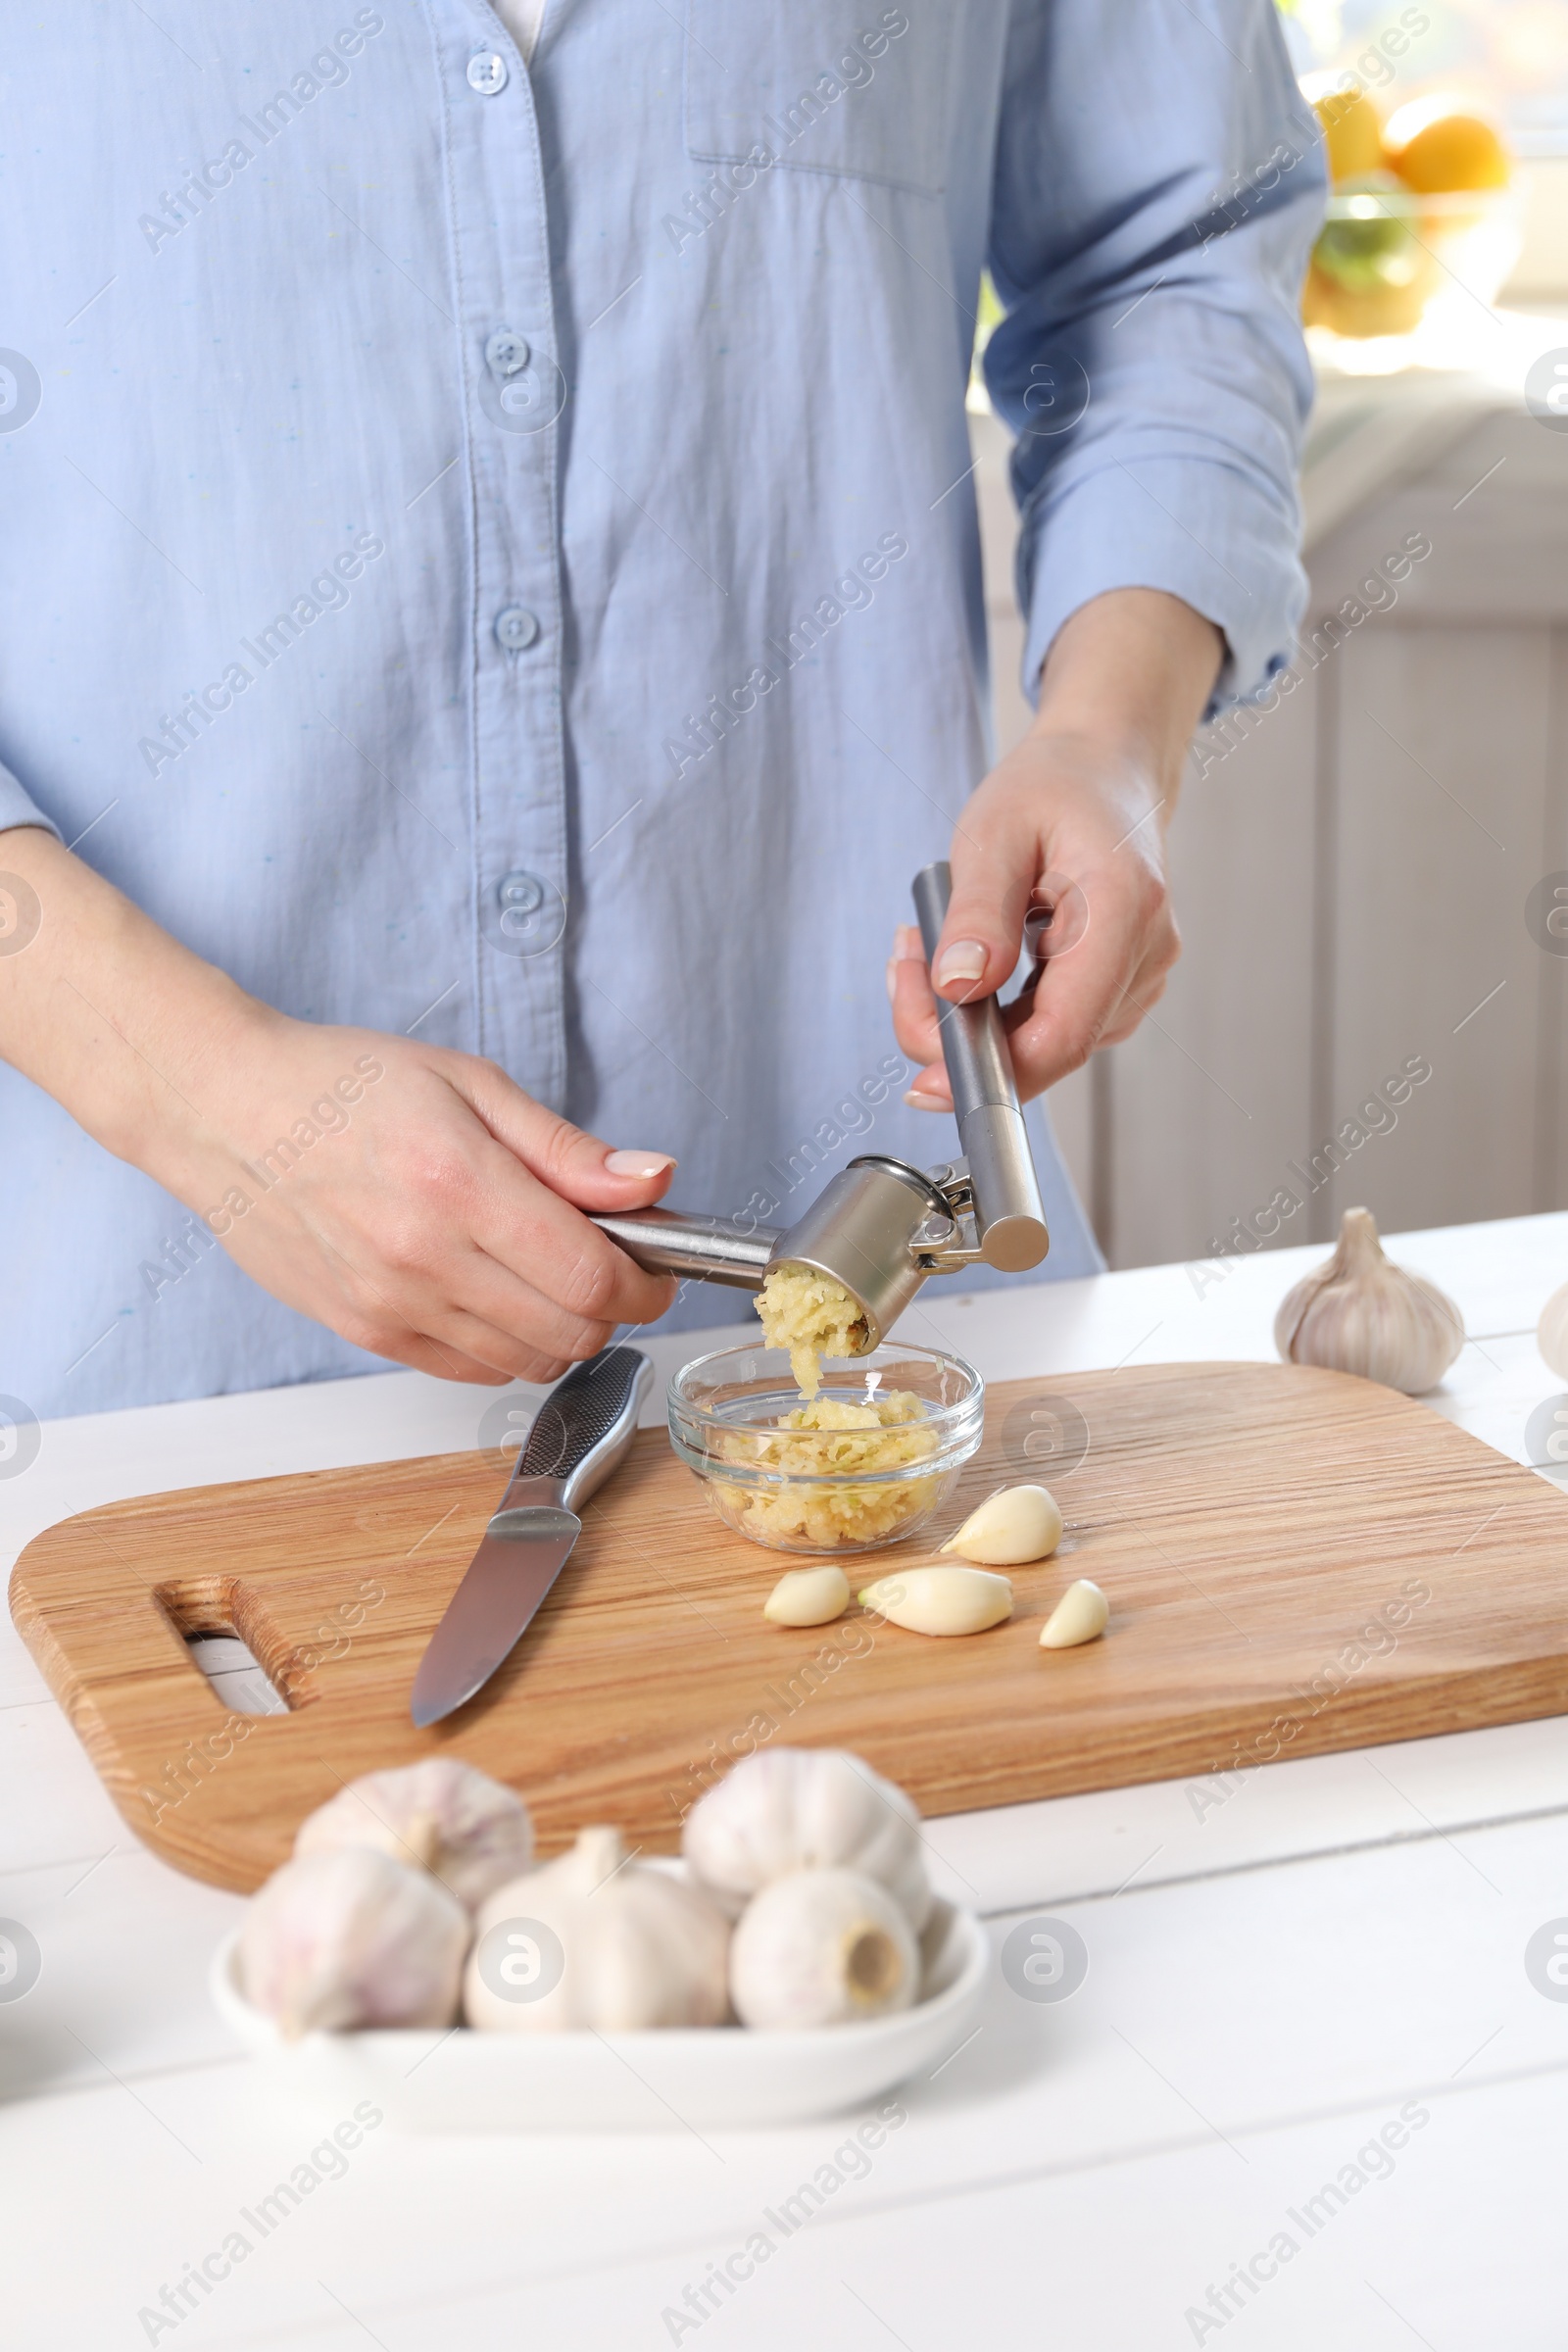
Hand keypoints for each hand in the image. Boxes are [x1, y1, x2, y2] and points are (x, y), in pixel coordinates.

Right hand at [182, 1016, 679, 1384]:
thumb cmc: (343, 1085)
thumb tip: (653, 1182)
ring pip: (526, 1361)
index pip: (592, 1277)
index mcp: (461, 1184)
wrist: (225, 1112)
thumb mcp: (470, 1083)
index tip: (655, 1265)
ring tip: (547, 1273)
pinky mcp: (366, 1331)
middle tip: (609, 1263)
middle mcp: (425, 1257)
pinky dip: (508, 1346)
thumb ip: (566, 1147)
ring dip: (563, 1330)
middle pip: (571, 1332)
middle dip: (614, 1307)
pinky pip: (471, 1369)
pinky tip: (499, 1295)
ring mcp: (392, 1305)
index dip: (646, 1283)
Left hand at [889, 588, 1221, 1106]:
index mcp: (1125, 909)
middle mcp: (1146, 955)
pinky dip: (996, 1008)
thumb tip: (958, 988)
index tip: (922, 1083)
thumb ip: (977, 913)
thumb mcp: (994, 831)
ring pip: (1040, 1043)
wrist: (1105, 769)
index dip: (992, 1074)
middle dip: (957, 1028)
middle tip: (903, 963)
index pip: (1062, 1034)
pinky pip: (1047, 1026)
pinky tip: (971, 958)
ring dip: (971, 1015)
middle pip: (1044, 1047)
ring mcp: (1139, 978)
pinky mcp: (1119, 989)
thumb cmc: (1053, 787)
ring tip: (930, 942)